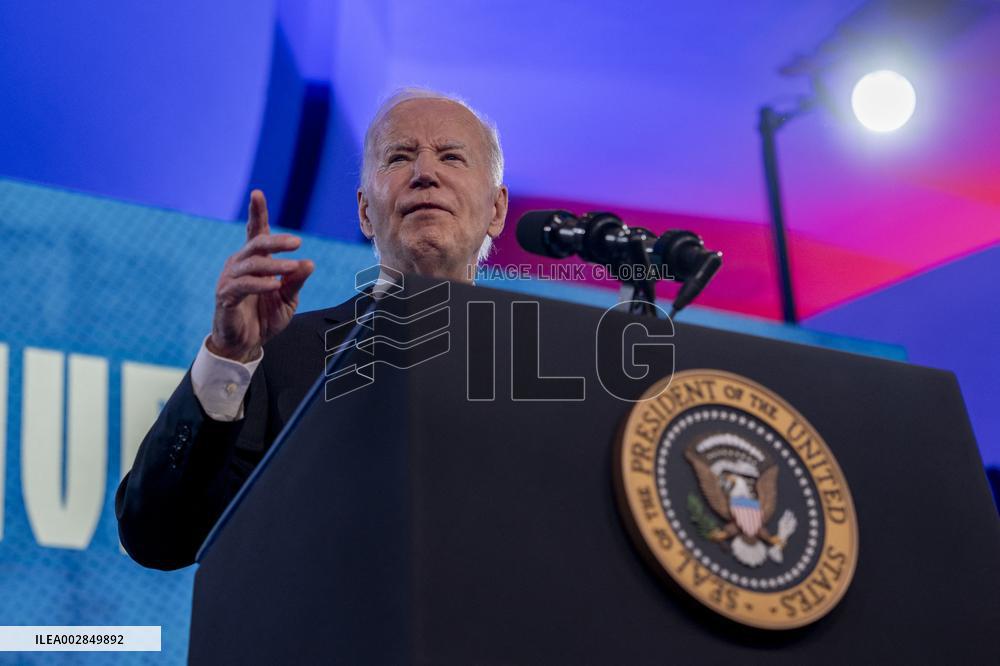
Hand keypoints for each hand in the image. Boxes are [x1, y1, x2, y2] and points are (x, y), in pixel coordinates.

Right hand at [208, 190, 313, 361]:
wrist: (246, 344)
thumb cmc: (264, 317)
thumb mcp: (288, 299)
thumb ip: (296, 281)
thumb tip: (309, 263)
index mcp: (255, 261)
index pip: (255, 232)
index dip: (256, 213)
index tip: (257, 193)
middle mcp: (240, 265)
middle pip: (256, 244)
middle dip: (277, 241)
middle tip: (298, 242)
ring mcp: (230, 279)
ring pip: (251, 263)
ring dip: (274, 265)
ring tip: (292, 268)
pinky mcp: (226, 296)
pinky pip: (242, 285)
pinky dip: (260, 283)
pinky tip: (275, 285)